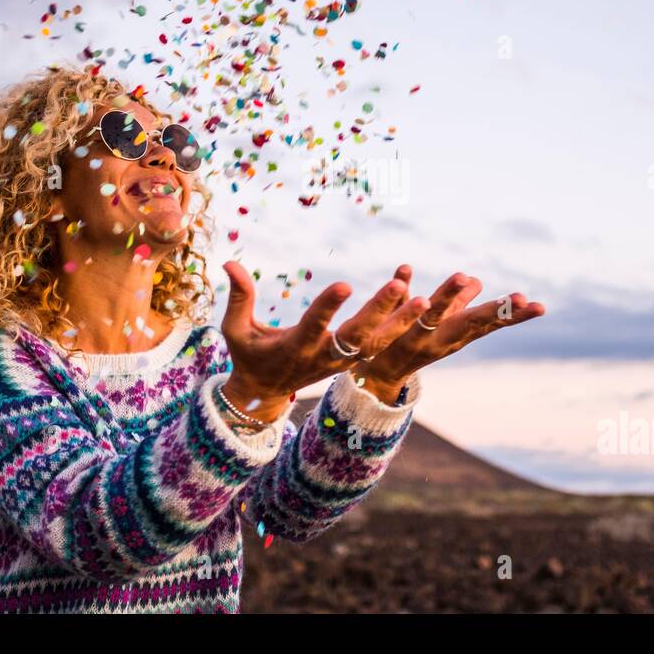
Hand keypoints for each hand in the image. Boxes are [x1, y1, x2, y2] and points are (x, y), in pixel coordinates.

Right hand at [219, 261, 427, 422]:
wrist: (266, 392)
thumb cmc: (248, 354)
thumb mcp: (236, 330)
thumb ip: (239, 297)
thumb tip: (230, 261)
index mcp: (295, 347)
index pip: (314, 324)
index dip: (327, 307)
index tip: (343, 284)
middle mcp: (323, 355)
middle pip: (356, 335)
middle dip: (377, 311)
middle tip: (398, 286)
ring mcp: (341, 361)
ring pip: (376, 343)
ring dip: (399, 322)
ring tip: (424, 299)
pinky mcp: (353, 360)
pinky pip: (381, 343)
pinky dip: (400, 326)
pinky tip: (421, 303)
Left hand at [357, 272, 544, 402]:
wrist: (376, 372)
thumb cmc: (413, 342)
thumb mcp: (440, 322)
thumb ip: (455, 301)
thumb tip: (474, 281)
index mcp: (458, 333)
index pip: (491, 322)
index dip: (513, 314)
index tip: (539, 306)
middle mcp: (443, 337)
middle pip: (473, 322)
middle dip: (495, 310)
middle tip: (520, 300)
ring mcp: (417, 337)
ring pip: (435, 314)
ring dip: (448, 296)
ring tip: (463, 277)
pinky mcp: (390, 334)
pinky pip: (395, 311)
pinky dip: (401, 292)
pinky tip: (403, 271)